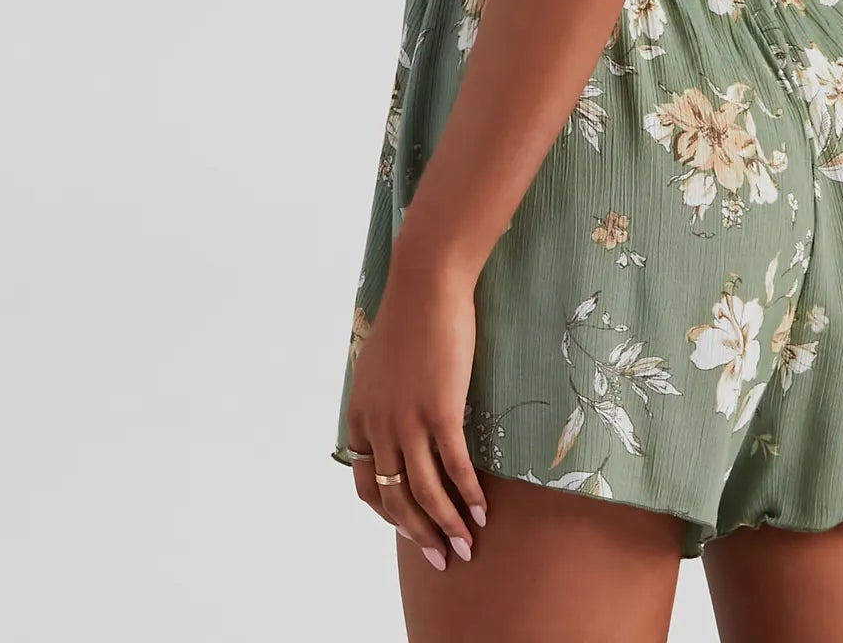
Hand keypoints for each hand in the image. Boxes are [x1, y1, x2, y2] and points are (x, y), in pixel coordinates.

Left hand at [343, 252, 488, 569]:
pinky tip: (482, 510)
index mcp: (360, 417)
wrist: (426, 284)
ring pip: (424, 491)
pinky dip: (467, 494)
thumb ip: (386, 401)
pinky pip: (453, 466)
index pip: (367, 484)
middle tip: (442, 557)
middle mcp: (378, 426)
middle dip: (419, 534)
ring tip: (466, 545)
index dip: (390, 513)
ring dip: (446, 525)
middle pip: (395, 498)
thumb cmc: (411, 317)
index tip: (414, 527)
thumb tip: (401, 421)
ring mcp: (407, 420)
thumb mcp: (383, 367)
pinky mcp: (439, 410)